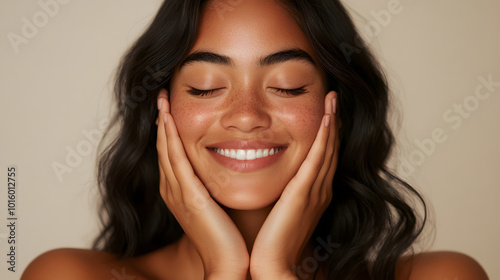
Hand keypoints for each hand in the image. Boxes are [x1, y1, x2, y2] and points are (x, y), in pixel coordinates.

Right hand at [156, 89, 248, 279]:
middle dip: (163, 121)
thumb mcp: (218, 206)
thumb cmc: (229, 238)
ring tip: (163, 100)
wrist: (229, 264)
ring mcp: (178, 193)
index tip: (172, 109)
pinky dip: (171, 137)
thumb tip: (229, 167)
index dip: (169, 131)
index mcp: (180, 193)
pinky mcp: (188, 195)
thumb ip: (216, 187)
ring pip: (166, 149)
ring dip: (164, 123)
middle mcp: (173, 191)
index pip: (171, 154)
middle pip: (164, 148)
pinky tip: (170, 118)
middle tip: (163, 97)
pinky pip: (176, 158)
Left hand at [250, 91, 338, 279]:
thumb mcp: (280, 212)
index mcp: (313, 194)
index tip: (325, 112)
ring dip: (331, 121)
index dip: (326, 134)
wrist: (271, 265)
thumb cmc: (270, 242)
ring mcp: (315, 190)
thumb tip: (275, 181)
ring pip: (328, 148)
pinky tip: (327, 117)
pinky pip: (318, 157)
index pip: (323, 157)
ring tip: (332, 98)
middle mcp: (320, 190)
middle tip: (333, 98)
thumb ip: (282, 194)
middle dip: (333, 122)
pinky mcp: (304, 192)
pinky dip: (324, 136)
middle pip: (330, 149)